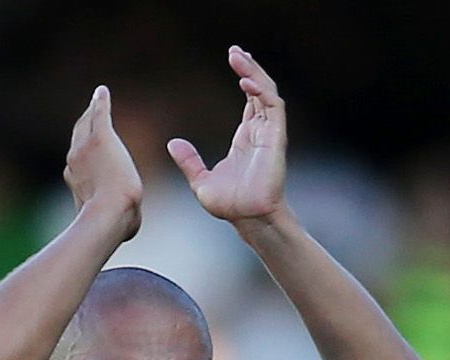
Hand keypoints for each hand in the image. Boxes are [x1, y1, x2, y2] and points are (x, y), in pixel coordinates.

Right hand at [64, 85, 141, 242]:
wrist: (109, 215)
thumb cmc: (115, 226)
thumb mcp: (116, 222)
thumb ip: (120, 218)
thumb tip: (129, 228)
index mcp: (77, 181)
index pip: (79, 161)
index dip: (84, 153)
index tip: (88, 148)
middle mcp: (74, 161)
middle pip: (78, 137)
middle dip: (83, 126)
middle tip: (90, 114)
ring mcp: (85, 148)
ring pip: (87, 124)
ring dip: (91, 111)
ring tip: (96, 99)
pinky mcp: (101, 138)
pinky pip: (100, 114)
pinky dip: (101, 102)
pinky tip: (102, 92)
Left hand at [167, 47, 286, 222]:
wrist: (247, 219)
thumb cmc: (230, 205)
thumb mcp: (200, 180)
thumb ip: (189, 161)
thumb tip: (173, 143)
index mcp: (246, 137)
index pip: (251, 99)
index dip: (245, 76)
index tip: (233, 58)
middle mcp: (261, 132)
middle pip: (259, 90)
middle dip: (249, 68)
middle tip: (235, 50)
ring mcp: (270, 134)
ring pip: (267, 93)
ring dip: (255, 73)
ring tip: (239, 56)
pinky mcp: (276, 139)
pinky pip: (273, 108)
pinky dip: (262, 92)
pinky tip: (246, 80)